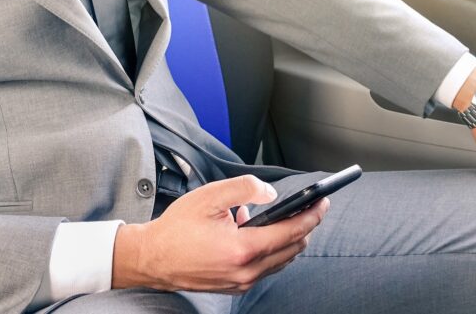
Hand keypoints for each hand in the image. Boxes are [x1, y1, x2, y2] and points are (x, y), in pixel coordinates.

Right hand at [112, 174, 328, 292]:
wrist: (152, 258)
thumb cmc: (177, 228)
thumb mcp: (210, 196)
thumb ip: (245, 188)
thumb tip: (271, 193)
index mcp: (242, 249)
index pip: (291, 232)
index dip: (311, 215)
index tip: (322, 203)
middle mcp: (246, 271)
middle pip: (292, 249)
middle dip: (305, 226)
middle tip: (310, 207)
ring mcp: (241, 282)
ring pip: (281, 260)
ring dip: (287, 238)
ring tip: (277, 216)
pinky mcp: (235, 286)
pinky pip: (265, 268)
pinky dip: (269, 249)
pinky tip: (253, 231)